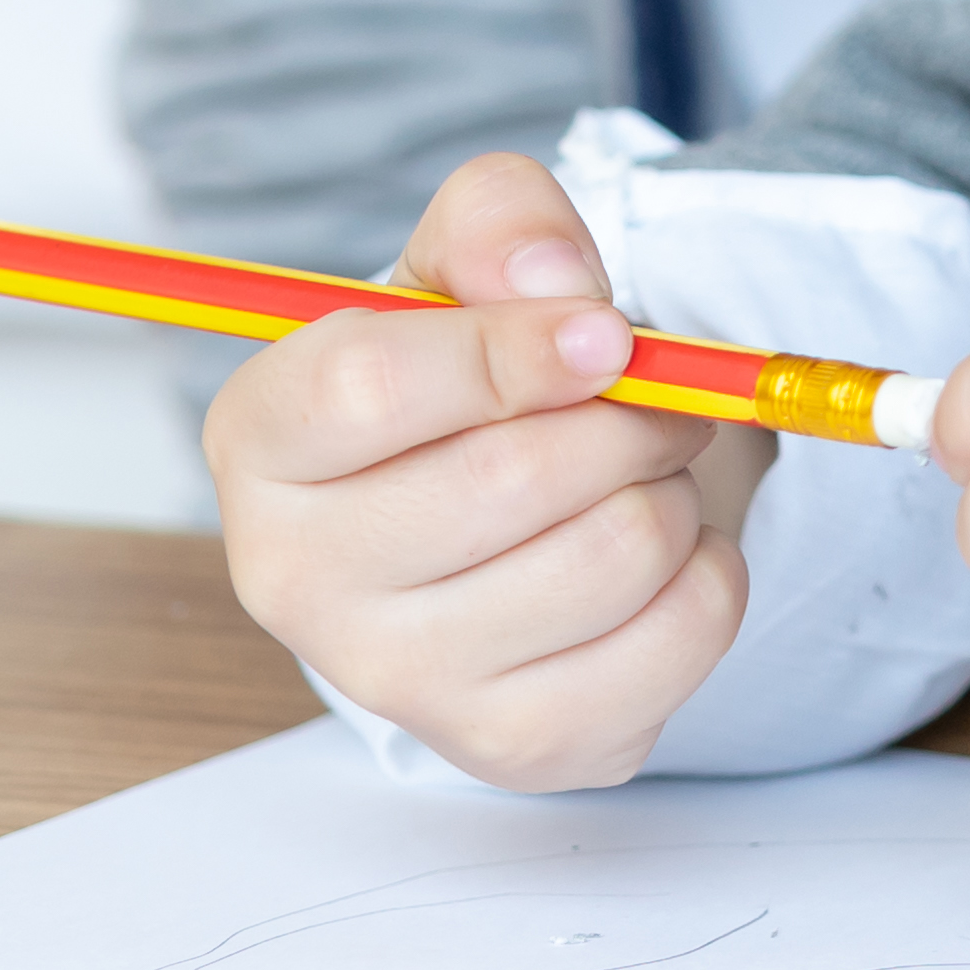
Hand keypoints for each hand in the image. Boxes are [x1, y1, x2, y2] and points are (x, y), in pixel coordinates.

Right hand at [200, 151, 762, 789]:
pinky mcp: (512, 745)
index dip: (511, 350)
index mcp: (260, 438)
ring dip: (671, 490)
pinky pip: (677, 638)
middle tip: (650, 399)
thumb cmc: (469, 381)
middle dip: (625, 418)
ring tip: (642, 474)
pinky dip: (710, 571)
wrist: (509, 519)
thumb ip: (498, 223)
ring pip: (609, 556)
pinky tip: (666, 552)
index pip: (366, 389)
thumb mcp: (464, 265)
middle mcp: (294, 577)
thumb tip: (558, 288)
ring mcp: (398, 681)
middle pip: (505, 481)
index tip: (607, 332)